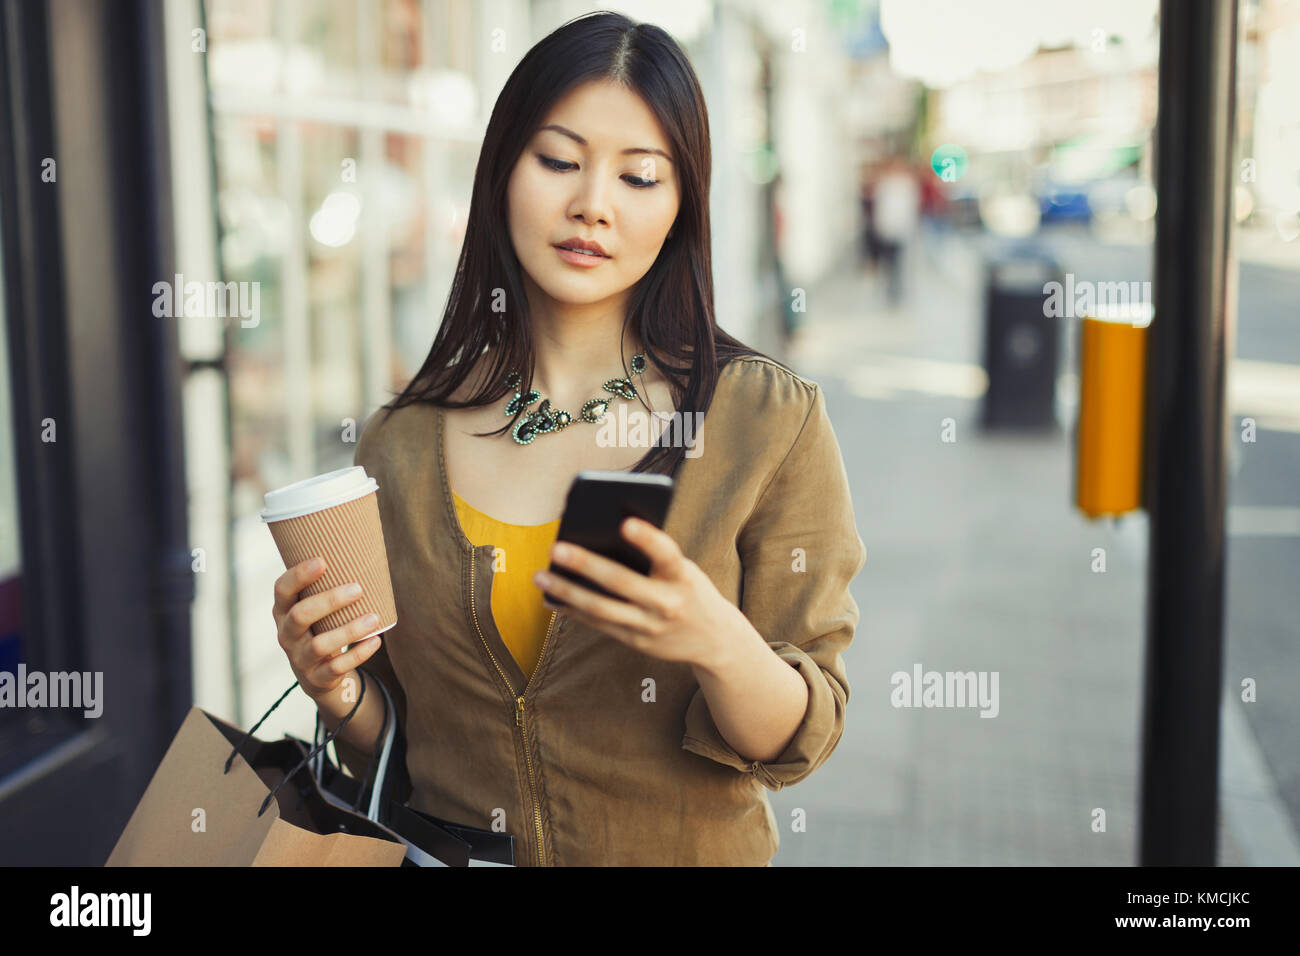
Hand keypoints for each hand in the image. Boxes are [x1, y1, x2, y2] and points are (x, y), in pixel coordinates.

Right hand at [273, 557, 384, 698]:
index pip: (282, 590)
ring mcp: (299, 658)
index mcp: (283, 611)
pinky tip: (376, 641)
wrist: (317, 676)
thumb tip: (363, 547)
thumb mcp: (315, 610)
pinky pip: (336, 668)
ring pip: (320, 645)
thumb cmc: (320, 629)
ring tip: (374, 617)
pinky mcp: (316, 678)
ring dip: (349, 630)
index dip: (299, 576)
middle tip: (357, 588)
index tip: (323, 561)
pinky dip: (358, 654)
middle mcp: (286, 634)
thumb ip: (327, 586)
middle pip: (301, 615)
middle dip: (329, 601)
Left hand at [534, 518, 742, 669]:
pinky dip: (574, 610)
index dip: (647, 539)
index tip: (625, 522)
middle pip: (622, 583)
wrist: (715, 639)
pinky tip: (554, 597)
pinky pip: (599, 624)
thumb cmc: (690, 590)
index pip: (666, 554)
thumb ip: (652, 558)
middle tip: (555, 548)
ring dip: (568, 591)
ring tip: (540, 576)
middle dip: (586, 565)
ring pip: (602, 609)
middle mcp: (667, 603)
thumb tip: (601, 536)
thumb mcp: (684, 570)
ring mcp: (651, 626)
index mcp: (683, 577)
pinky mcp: (637, 641)